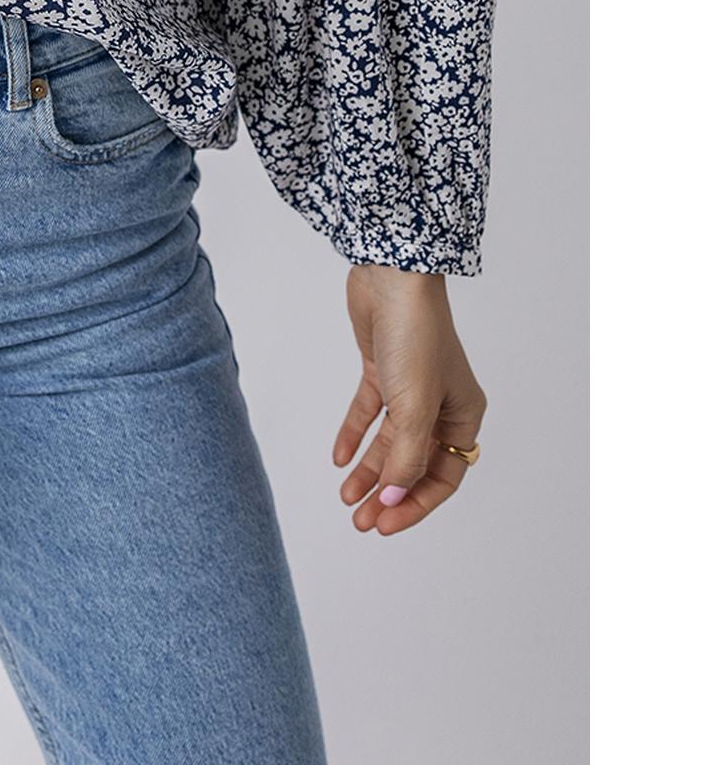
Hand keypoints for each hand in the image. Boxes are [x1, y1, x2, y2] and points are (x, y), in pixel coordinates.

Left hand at [332, 264, 486, 535]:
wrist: (391, 276)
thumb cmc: (415, 336)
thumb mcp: (414, 406)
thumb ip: (405, 457)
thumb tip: (392, 499)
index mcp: (464, 414)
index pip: (443, 475)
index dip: (414, 503)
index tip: (384, 524)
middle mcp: (440, 404)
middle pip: (414, 462)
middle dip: (388, 493)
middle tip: (360, 522)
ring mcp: (410, 386)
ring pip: (389, 440)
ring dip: (369, 470)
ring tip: (345, 500)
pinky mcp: (382, 368)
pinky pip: (369, 411)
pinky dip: (355, 433)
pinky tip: (338, 459)